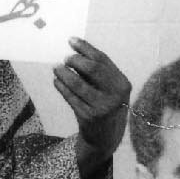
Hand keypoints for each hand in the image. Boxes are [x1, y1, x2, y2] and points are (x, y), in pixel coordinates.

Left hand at [56, 38, 130, 158]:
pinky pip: (70, 97)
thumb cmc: (106, 107)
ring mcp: (102, 107)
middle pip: (92, 69)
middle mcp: (115, 95)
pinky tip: (57, 81)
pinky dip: (61, 87)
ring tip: (56, 68)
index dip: (85, 48)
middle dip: (75, 60)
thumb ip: (99, 73)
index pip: (102, 60)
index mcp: (123, 84)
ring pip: (78, 83)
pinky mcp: (88, 117)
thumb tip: (76, 50)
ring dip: (64, 73)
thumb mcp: (111, 90)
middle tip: (66, 58)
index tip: (71, 40)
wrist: (106, 138)